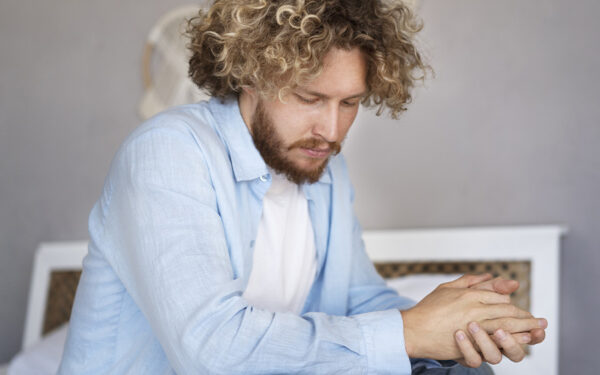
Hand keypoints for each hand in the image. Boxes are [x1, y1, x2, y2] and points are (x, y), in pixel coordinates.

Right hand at [400, 274, 543, 360]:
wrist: (412, 329)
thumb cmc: (427, 309)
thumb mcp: (447, 288)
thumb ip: (470, 281)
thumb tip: (489, 274)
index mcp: (469, 293)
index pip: (498, 297)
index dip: (511, 304)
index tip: (521, 310)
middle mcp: (474, 306)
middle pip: (507, 310)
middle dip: (526, 316)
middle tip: (541, 321)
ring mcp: (473, 324)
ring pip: (506, 324)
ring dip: (526, 327)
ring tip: (538, 330)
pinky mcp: (470, 341)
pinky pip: (496, 340)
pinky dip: (512, 340)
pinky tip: (522, 341)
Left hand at [451, 274, 546, 366]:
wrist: (424, 324)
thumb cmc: (453, 308)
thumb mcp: (473, 294)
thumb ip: (493, 288)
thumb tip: (514, 283)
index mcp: (500, 328)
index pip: (525, 333)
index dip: (535, 330)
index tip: (541, 324)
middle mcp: (493, 342)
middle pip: (515, 350)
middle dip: (516, 340)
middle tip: (510, 330)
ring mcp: (479, 350)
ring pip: (494, 357)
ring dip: (487, 342)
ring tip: (474, 326)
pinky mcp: (464, 356)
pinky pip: (471, 359)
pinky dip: (467, 347)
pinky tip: (459, 334)